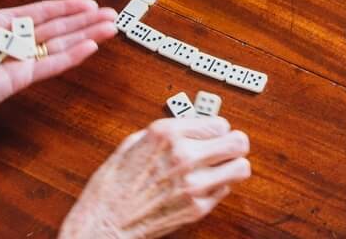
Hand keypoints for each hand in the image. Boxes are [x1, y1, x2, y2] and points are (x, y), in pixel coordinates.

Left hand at [0, 0, 116, 137]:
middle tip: (112, 15)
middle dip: (85, 21)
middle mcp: (16, 42)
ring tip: (111, 28)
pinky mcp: (21, 79)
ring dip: (86, 36)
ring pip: (60, 45)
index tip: (88, 2)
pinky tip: (90, 47)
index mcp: (2, 25)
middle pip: (58, 28)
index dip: (66, 7)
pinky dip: (71, 56)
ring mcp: (21, 61)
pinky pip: (50, 64)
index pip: (41, 13)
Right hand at [59, 116, 251, 238]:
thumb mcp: (133, 143)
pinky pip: (225, 191)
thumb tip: (187, 127)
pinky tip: (202, 187)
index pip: (219, 123)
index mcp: (167, 133)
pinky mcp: (197, 208)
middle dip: (234, 144)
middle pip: (238, 142)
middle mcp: (184, 155)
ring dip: (233, 166)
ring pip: (241, 167)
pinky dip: (218, 188)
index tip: (213, 134)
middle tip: (227, 148)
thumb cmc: (113, 185)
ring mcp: (193, 184)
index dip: (216, 129)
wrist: (104, 223)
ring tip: (222, 168)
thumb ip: (166, 132)